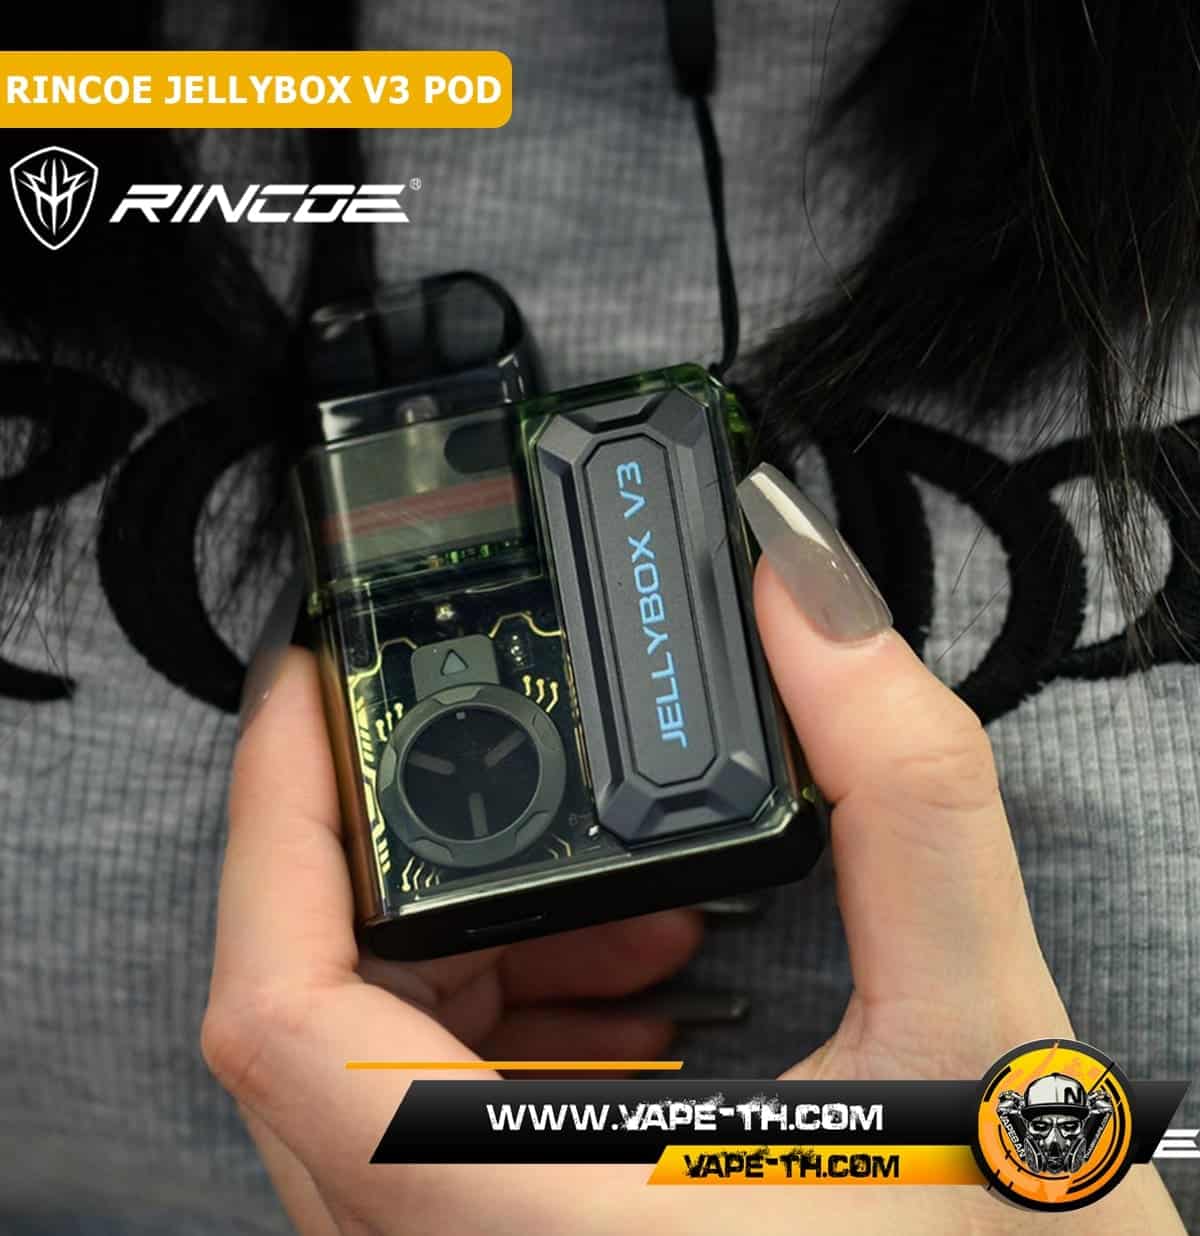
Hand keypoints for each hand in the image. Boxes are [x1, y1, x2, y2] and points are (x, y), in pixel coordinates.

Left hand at [203, 467, 1183, 1234]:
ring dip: (475, 939)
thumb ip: (903, 798)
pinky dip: (515, 1016)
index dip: (270, 823)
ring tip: (627, 896)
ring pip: (372, 1065)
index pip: (278, 1019)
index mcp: (529, 1221)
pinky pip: (438, 1119)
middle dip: (396, 854)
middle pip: (312, 1015)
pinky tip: (643, 985)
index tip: (315, 685)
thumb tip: (810, 597)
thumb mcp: (981, 1044)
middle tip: (483, 745)